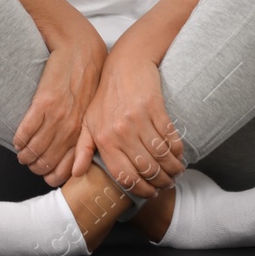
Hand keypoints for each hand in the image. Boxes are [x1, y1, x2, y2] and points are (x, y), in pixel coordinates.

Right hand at [13, 31, 104, 185]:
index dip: (51, 176)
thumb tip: (77, 163)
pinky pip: (25, 131)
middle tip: (28, 163)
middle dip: (34, 167)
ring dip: (24, 155)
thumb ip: (84, 136)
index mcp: (83, 132)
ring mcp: (56, 117)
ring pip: (34, 149)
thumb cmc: (88, 79)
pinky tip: (17, 140)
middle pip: (46, 162)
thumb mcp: (92, 112)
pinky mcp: (43, 103)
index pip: (65, 169)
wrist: (80, 49)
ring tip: (20, 153)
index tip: (44, 173)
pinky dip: (19, 139)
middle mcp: (70, 129)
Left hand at [72, 48, 185, 198]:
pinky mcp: (155, 108)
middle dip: (160, 181)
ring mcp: (139, 120)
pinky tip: (178, 154)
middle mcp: (121, 132)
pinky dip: (177, 150)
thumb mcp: (88, 121)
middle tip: (167, 183)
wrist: (125, 63)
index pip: (124, 175)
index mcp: (104, 139)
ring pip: (161, 155)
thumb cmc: (105, 94)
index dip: (140, 189)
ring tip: (176, 172)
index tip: (150, 192)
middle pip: (146, 169)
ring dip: (172, 168)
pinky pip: (170, 137)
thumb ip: (83, 148)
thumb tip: (76, 174)